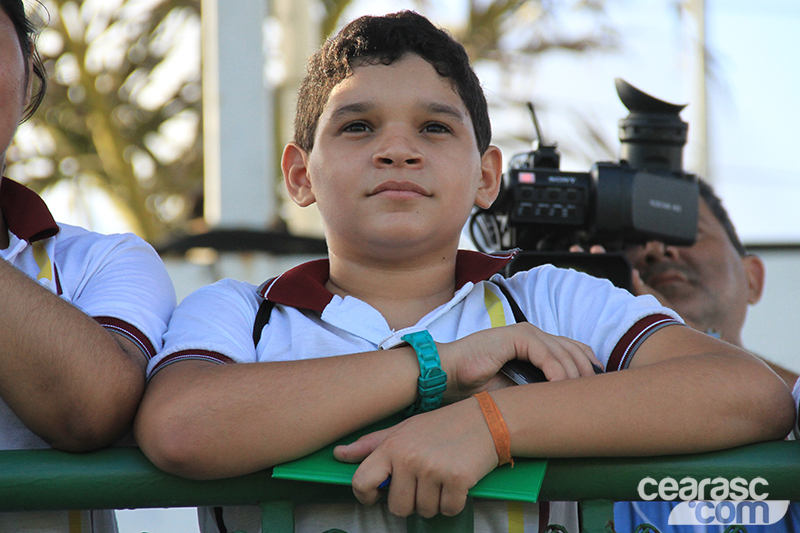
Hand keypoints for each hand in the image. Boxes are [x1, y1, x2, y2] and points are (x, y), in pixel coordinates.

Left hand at [334, 398, 495, 517]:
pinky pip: (448, 510)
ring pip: (424, 511)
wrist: (485, 420)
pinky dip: (454, 502)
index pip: (361, 482)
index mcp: (391, 446)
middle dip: (411, 502)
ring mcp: (433, 469)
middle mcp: (409, 458)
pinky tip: (457, 482)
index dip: (366, 497)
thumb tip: (338, 454)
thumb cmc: (441, 426)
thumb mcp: (403, 430)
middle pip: (398, 508)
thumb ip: (370, 445)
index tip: (378, 496)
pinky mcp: (457, 480)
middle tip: (423, 482)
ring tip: (442, 478)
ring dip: (434, 502)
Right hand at [438, 323, 600, 401]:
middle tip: (596, 398)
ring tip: (579, 399)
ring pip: (565, 353)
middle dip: (588, 374)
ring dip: (575, 377)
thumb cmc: (477, 387)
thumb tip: (568, 404)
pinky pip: (547, 355)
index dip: (589, 368)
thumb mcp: (518, 390)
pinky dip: (558, 373)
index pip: (573, 350)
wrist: (449, 376)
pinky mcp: (516, 336)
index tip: (599, 391)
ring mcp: (526, 333)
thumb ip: (540, 389)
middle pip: (575, 350)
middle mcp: (533, 334)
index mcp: (534, 344)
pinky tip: (561, 389)